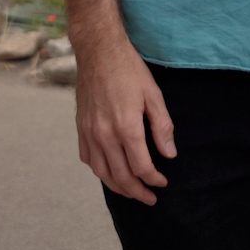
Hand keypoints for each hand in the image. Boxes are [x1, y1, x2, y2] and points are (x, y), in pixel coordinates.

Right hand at [76, 39, 175, 204]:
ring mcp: (89, 132)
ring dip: (118, 187)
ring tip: (132, 192)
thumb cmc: (129, 70)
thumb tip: (169, 154)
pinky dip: (100, 171)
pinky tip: (110, 172)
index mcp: (126, 126)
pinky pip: (88, 158)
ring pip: (102, 172)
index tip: (163, 182)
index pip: (141, 166)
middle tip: (150, 198)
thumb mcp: (154, 94)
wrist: (98, 51)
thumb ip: (162, 127)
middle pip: (121, 176)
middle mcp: (104, 134)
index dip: (154, 179)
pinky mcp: (80, 127)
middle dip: (137, 191)